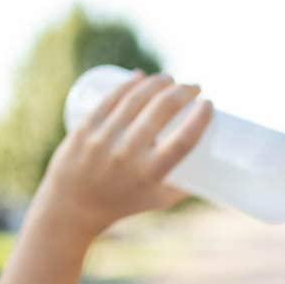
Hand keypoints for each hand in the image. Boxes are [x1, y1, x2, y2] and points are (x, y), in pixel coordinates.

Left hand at [35, 69, 214, 237]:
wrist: (73, 207)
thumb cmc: (124, 203)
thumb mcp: (159, 200)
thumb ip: (185, 185)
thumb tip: (211, 165)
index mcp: (150, 175)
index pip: (183, 140)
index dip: (201, 117)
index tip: (208, 104)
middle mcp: (127, 155)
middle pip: (161, 110)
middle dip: (182, 91)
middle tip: (192, 88)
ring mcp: (104, 139)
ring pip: (136, 98)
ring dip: (159, 82)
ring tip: (170, 80)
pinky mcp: (86, 128)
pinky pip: (111, 98)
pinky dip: (129, 84)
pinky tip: (141, 76)